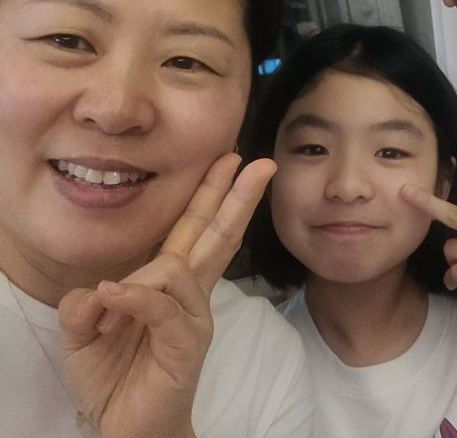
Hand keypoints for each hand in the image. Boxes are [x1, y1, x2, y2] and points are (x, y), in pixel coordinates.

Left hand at [58, 153, 276, 437]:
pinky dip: (135, 297)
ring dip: (137, 278)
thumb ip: (85, 303)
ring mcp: (192, 319)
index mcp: (170, 286)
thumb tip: (100, 287)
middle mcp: (190, 296)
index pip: (194, 230)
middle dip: (236, 197)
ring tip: (109, 300)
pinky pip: (161, 307)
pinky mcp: (185, 345)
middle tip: (260, 164)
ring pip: (178, 267)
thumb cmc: (115, 380)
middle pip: (216, 235)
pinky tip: (113, 297)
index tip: (230, 159)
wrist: (128, 430)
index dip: (211, 194)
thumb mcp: (84, 334)